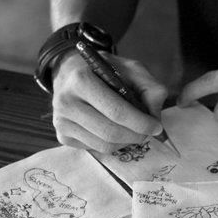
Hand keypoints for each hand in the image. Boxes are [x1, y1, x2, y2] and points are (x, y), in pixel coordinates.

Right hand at [51, 52, 167, 152]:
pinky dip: (112, 144)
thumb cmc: (103, 70)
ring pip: (104, 146)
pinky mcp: (62, 136)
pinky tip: (115, 130)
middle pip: (110, 132)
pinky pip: (95, 149)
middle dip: (136, 135)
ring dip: (126, 142)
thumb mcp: (129, 68)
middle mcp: (66, 102)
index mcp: (81, 80)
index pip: (116, 111)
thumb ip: (149, 87)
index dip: (141, 123)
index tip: (156, 126)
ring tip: (134, 130)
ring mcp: (61, 121)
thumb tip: (155, 115)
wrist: (69, 71)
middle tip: (148, 132)